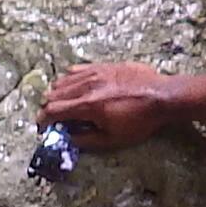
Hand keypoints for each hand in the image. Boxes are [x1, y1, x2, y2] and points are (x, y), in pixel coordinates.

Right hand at [38, 61, 184, 150]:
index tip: (42, 127)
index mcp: (88, 105)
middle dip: (47, 107)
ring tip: (63, 103)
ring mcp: (95, 72)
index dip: (42, 120)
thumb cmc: (140, 121)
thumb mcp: (112, 139)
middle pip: (53, 93)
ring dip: (57, 94)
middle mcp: (87, 85)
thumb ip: (86, 140)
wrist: (163, 97)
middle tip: (52, 118)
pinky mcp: (103, 66)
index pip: (52, 110)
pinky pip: (77, 69)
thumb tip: (68, 138)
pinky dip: (69, 80)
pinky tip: (75, 88)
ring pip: (62, 80)